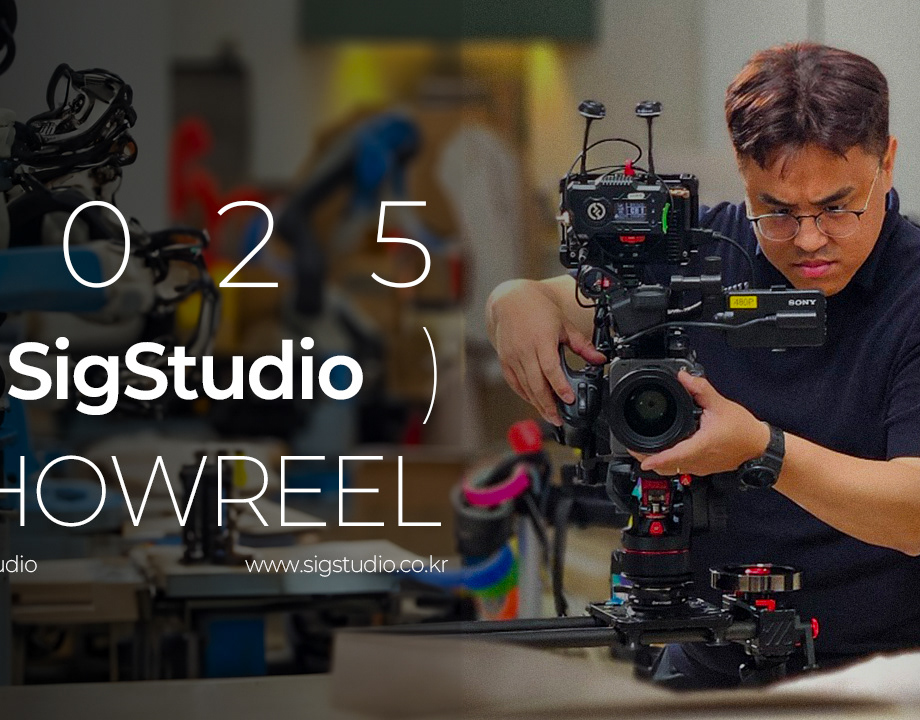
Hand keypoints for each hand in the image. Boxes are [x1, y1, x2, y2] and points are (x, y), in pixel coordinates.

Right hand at [487, 278, 604, 425]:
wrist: (510, 301)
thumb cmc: (537, 310)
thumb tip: (600, 359)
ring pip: (525, 387)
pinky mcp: (505, 361)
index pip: (551, 369)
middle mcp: (525, 350)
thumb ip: (582, 345)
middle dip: (548, 404)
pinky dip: (525, 394)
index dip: (560, 386)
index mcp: (541, 340)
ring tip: (550, 415)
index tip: (569, 399)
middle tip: (558, 418)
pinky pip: (515, 383)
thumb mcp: (564, 325)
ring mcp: (512, 357)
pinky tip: (534, 402)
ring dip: (537, 403)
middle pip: (536, 384)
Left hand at [630, 370, 770, 475]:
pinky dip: (669, 462)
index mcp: (701, 447)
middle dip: (648, 458)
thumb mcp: (721, 404)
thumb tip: (684, 377)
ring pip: (672, 470)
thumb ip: (700, 389)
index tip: (642, 459)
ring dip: (658, 462)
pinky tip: (665, 450)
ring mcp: (700, 467)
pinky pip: (681, 468)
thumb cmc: (744, 430)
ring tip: (644, 449)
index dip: (655, 459)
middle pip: (666, 467)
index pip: (673, 457)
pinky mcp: (702, 468)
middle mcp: (698, 461)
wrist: (759, 447)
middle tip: (634, 447)